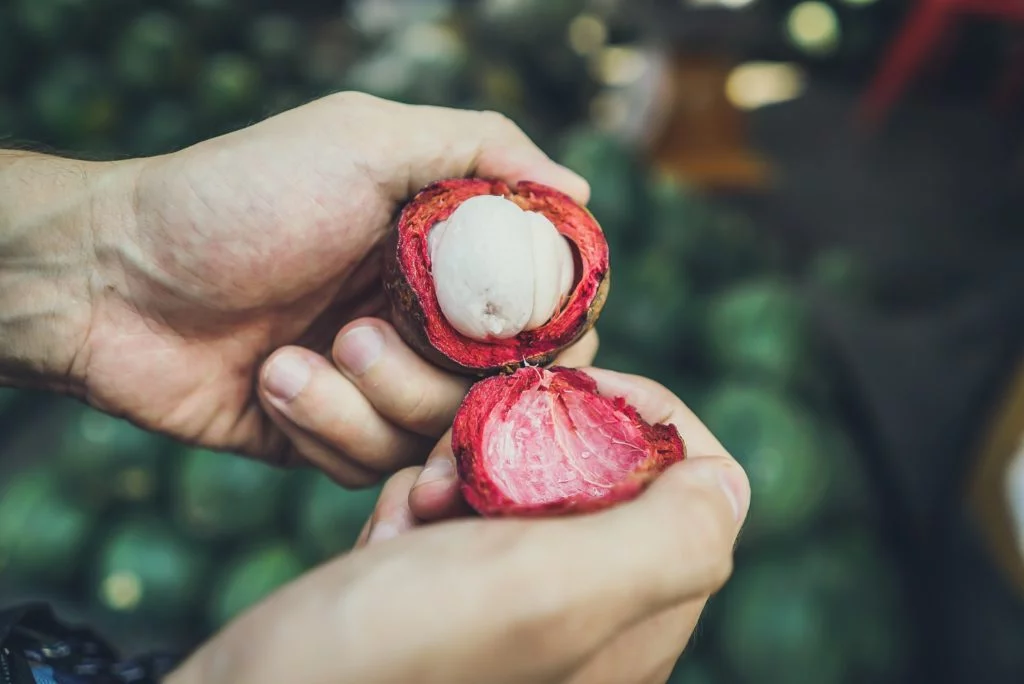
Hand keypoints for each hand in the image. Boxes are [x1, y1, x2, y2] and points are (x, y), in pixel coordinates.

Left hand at [66, 92, 591, 481]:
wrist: (114, 279)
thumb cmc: (238, 199)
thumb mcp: (362, 141)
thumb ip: (477, 148)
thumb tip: (577, 189)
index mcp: (446, 255)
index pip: (546, 309)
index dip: (553, 334)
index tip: (535, 344)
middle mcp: (425, 322)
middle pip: (496, 391)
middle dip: (429, 379)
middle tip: (356, 335)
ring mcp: (378, 385)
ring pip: (432, 437)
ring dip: (362, 402)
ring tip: (291, 357)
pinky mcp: (331, 437)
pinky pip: (368, 468)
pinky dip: (321, 427)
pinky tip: (269, 382)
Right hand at [165, 369, 750, 683]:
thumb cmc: (388, 662)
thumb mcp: (543, 594)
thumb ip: (664, 544)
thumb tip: (729, 487)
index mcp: (636, 620)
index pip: (694, 485)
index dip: (645, 417)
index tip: (571, 389)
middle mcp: (589, 621)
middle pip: (603, 475)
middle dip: (535, 439)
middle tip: (465, 456)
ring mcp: (516, 613)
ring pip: (525, 484)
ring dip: (467, 466)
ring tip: (418, 505)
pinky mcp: (450, 605)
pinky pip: (463, 518)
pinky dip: (422, 507)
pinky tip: (387, 543)